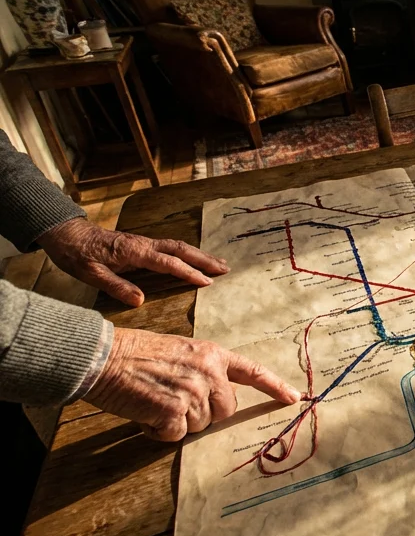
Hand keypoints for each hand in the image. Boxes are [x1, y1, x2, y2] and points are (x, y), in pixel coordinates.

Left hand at [36, 218, 228, 306]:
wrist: (67, 234)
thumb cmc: (77, 255)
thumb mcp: (91, 275)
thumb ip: (116, 287)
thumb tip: (140, 301)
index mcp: (134, 252)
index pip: (168, 263)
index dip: (188, 273)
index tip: (206, 282)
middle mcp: (144, 244)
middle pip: (181, 249)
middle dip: (204, 259)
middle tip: (226, 268)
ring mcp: (144, 242)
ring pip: (179, 246)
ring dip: (200, 254)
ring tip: (219, 263)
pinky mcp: (143, 244)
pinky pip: (171, 247)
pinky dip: (188, 253)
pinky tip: (196, 258)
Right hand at [85, 328, 300, 441]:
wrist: (105, 357)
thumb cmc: (137, 354)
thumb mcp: (180, 351)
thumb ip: (203, 370)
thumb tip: (214, 398)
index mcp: (212, 354)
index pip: (252, 371)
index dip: (274, 387)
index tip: (294, 398)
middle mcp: (209, 373)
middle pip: (226, 409)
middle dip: (204, 413)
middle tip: (174, 401)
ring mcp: (193, 393)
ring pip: (200, 425)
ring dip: (178, 422)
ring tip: (155, 401)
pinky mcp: (174, 412)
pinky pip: (176, 436)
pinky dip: (159, 432)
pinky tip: (146, 414)